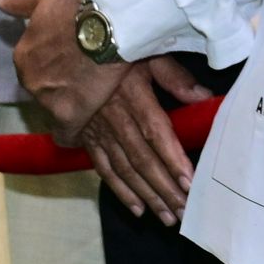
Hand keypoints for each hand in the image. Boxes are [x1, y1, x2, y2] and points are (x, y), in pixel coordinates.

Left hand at [0, 0, 115, 133]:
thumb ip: (19, 2)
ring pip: (53, 107)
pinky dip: (71, 132)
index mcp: (23, 55)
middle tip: (81, 73)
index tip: (68, 56)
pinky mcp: (69, 117)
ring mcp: (48, 101)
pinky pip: (65, 133)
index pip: (32, 65)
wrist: (109, 28)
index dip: (51, 61)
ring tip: (90, 94)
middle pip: (42, 87)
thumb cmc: (77, 8)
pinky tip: (82, 126)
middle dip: (57, 83)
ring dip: (66, 103)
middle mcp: (30, 81)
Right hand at [81, 58, 210, 223]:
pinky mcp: (85, 137)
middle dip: (165, 188)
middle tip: (186, 212)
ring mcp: (99, 131)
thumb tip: (203, 97)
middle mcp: (116, 119)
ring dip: (148, 195)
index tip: (190, 183)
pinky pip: (103, 168)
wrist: (61, 47)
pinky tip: (137, 208)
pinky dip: (120, 190)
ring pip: (126, 169)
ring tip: (168, 217)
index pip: (157, 134)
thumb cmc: (110, 46)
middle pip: (143, 159)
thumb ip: (174, 76)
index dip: (173, 159)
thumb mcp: (145, 52)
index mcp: (134, 97)